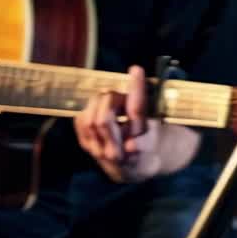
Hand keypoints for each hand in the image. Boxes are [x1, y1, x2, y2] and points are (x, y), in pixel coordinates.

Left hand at [73, 65, 161, 182]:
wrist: (135, 169)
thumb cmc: (149, 141)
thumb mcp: (155, 125)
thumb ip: (143, 104)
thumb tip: (135, 72)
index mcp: (143, 142)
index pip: (137, 111)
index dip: (136, 88)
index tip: (136, 69)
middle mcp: (119, 152)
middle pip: (105, 118)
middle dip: (111, 99)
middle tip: (120, 95)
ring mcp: (100, 152)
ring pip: (90, 119)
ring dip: (99, 103)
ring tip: (110, 102)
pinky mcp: (87, 147)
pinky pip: (81, 121)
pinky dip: (88, 110)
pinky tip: (98, 110)